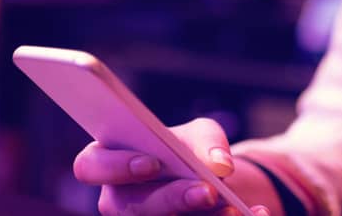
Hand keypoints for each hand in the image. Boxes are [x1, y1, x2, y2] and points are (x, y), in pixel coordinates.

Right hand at [74, 117, 275, 215]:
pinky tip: (251, 214)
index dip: (116, 167)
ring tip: (232, 209)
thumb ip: (207, 141)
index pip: (90, 166)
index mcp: (107, 162)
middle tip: (207, 191)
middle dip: (172, 199)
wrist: (208, 180)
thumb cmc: (189, 150)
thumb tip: (220, 165)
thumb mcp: (200, 134)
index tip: (151, 163)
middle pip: (132, 208)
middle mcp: (116, 200)